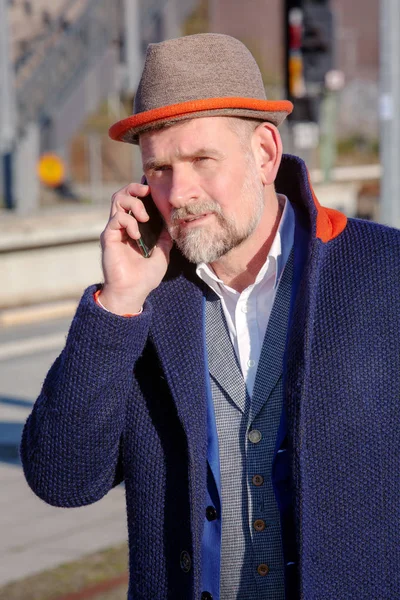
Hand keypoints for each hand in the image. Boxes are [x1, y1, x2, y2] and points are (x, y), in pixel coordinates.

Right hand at [99, 182, 172, 314]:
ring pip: (117, 200)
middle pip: (123, 195)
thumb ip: (165, 238)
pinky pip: (117, 219)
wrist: (133, 292)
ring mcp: (115, 230)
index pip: (135, 201)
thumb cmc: (145, 277)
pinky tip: (136, 235)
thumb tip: (172, 224)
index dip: (142, 191)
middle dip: (135, 188)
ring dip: (134, 203)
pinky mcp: (109, 237)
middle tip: (147, 191)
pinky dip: (129, 222)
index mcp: (135, 228)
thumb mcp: (162, 255)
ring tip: (144, 218)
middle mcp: (123, 226)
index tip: (154, 189)